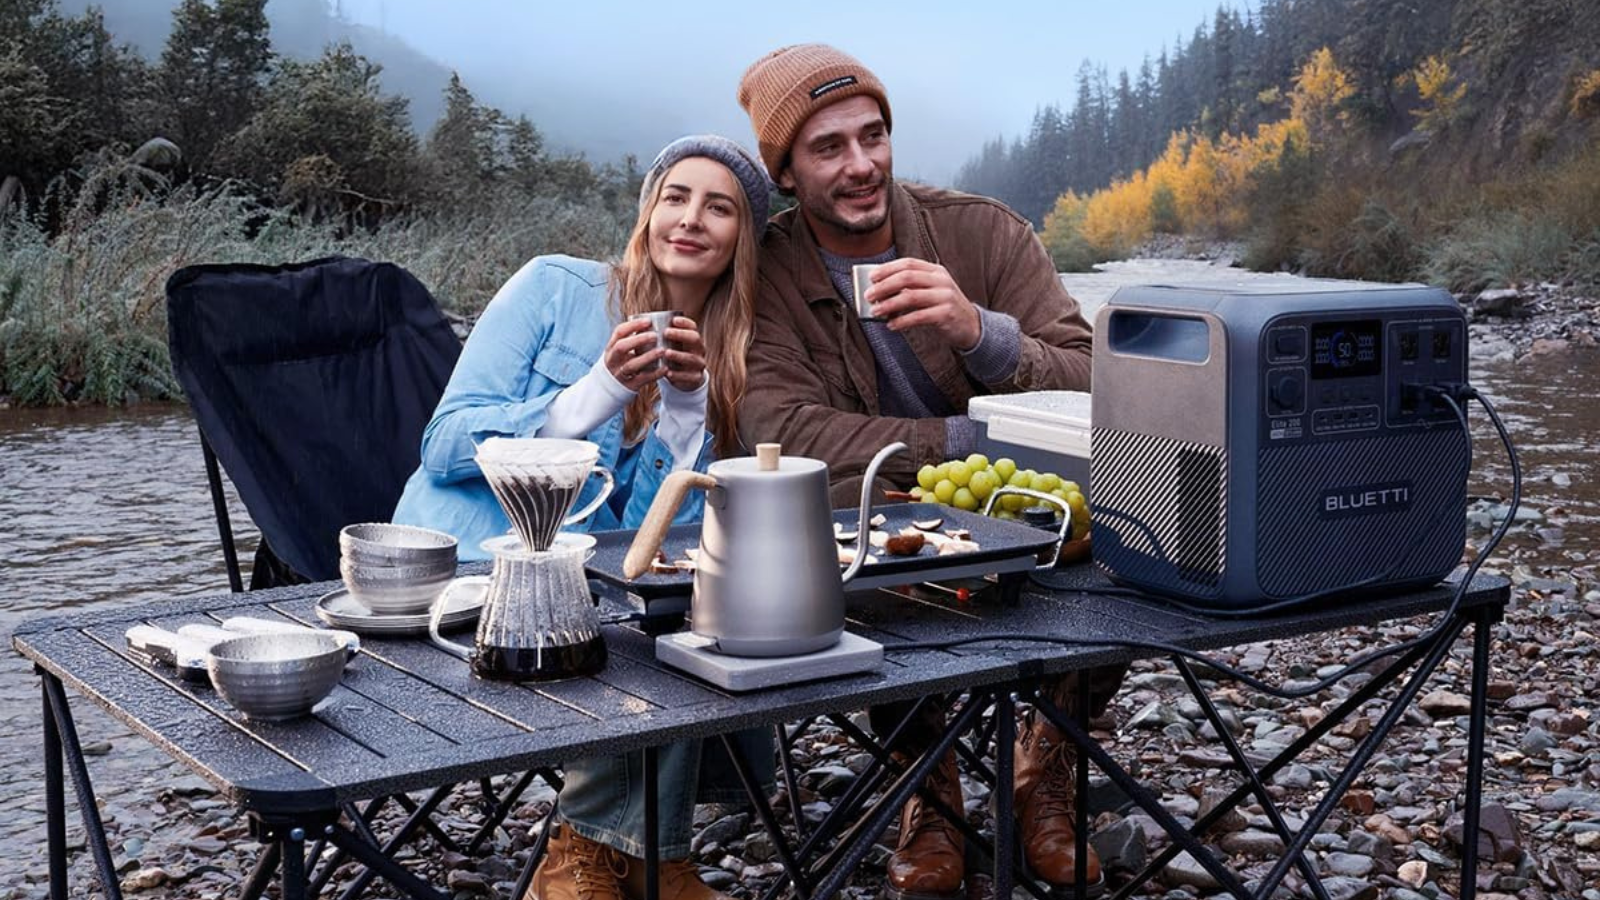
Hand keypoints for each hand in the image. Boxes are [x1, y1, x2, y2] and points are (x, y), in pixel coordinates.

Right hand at [604, 318, 666, 391]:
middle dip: (638, 339)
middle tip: (655, 335)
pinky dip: (655, 374)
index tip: (648, 321)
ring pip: (632, 364)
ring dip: (648, 356)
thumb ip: (631, 340)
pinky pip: (642, 379)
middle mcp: (613, 360)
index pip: (619, 332)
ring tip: (663, 351)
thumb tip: (653, 323)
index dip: (633, 325)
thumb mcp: (620, 352)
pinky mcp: (629, 386)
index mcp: (611, 348)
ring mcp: (620, 374)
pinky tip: (666, 368)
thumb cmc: (621, 365)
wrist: (608, 391)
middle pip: (622, 347)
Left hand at [660, 316, 707, 391]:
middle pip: (694, 338)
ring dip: (678, 355)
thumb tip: (639, 328)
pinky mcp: (696, 378)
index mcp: (692, 339)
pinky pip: (688, 376)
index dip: (684, 322)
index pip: (692, 327)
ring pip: (691, 358)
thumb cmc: (671, 358)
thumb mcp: (669, 347)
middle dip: (680, 334)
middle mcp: (698, 349)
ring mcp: (699, 364)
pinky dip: (678, 375)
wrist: (683, 379)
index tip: (673, 320)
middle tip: (666, 333)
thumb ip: (658, 339)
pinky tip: (668, 373)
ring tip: (666, 352)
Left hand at [864, 258, 981, 349]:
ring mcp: (945, 297)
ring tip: (875, 311)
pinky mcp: (946, 314)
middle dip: (884, 286)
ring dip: (889, 304)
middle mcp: (941, 280)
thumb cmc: (944, 307)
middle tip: (869, 295)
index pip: (908, 263)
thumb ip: (911, 287)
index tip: (871, 277)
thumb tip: (880, 291)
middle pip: (907, 277)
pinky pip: (919, 316)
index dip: (888, 269)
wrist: (971, 325)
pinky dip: (902, 321)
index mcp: (936, 271)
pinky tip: (891, 325)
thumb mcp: (932, 291)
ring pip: (911, 296)